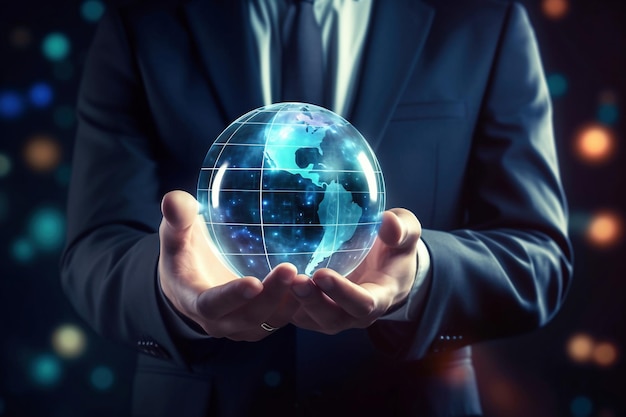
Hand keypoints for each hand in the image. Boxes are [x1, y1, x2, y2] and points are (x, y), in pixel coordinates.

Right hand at [158, 190, 297, 340]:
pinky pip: (284, 317)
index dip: (232, 296)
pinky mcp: (263, 321)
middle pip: (248, 316)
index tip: (253, 283)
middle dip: (271, 297)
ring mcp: (244, 325)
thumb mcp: (175, 233)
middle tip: (291, 270)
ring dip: (290, 302)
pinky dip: (300, 305)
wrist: (192, 281)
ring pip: (270, 320)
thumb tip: (172, 199)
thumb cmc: (183, 252)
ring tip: (310, 278)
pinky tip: (316, 283)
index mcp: (195, 301)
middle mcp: (221, 321)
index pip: (213, 304)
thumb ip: (176, 218)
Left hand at [290, 208, 421, 333]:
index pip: (363, 304)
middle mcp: (352, 315)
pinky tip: (263, 283)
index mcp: (379, 298)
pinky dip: (279, 302)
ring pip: (308, 319)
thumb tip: (388, 222)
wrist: (382, 268)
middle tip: (296, 281)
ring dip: (292, 304)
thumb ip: (402, 229)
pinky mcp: (310, 311)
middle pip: (331, 318)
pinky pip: (293, 313)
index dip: (343, 293)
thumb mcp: (407, 234)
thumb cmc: (393, 249)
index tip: (323, 275)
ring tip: (278, 282)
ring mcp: (330, 315)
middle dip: (312, 302)